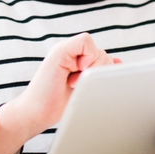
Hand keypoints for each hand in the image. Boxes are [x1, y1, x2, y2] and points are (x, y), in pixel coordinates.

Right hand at [0, 32, 118, 153]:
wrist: (36, 112)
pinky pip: (85, 41)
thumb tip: (118, 61)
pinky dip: (87, 58)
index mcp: (77, 59)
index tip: (85, 85)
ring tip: (73, 82)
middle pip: (103, 54)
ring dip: (91, 70)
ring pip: (98, 50)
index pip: (103, 57)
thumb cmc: (57, 104)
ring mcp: (65, 49)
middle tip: (77, 84)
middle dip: (97, 73)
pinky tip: (75, 73)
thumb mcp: (84, 87)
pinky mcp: (60, 50)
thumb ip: (98, 71)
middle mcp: (71, 52)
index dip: (101, 72)